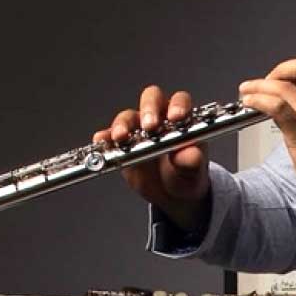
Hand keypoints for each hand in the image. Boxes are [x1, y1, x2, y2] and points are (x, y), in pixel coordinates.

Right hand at [93, 85, 210, 233]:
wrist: (171, 194)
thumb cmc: (186, 174)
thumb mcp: (193, 170)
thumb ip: (192, 161)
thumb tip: (191, 154)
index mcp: (181, 120)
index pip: (180, 101)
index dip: (178, 105)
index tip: (176, 117)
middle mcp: (159, 118)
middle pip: (151, 100)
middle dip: (149, 110)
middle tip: (150, 126)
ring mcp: (138, 130)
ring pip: (128, 117)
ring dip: (123, 124)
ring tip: (122, 137)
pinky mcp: (121, 144)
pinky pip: (109, 136)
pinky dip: (105, 138)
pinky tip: (102, 142)